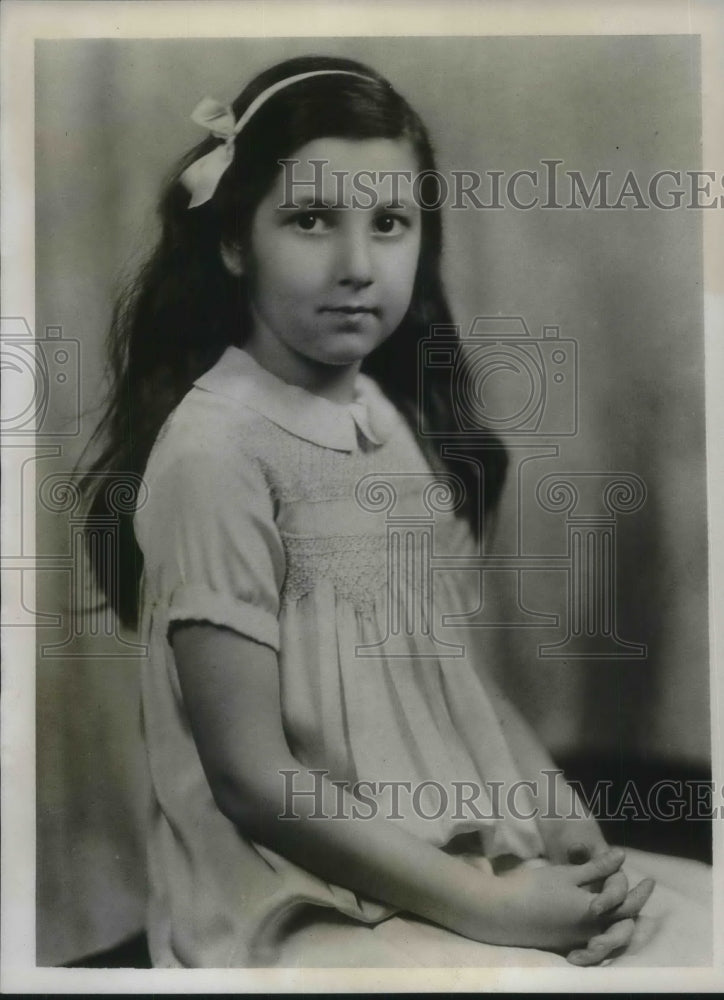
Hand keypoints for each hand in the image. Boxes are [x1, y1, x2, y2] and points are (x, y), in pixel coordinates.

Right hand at [488, 848, 652, 963]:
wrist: (504, 914)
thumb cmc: (536, 889)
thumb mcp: (567, 875)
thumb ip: (596, 868)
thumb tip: (621, 856)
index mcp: (596, 913)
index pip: (627, 903)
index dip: (640, 890)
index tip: (649, 880)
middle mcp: (593, 931)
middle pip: (623, 921)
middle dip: (636, 904)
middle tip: (644, 890)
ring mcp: (580, 940)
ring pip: (612, 934)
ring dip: (623, 921)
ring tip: (626, 908)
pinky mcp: (566, 944)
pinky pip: (595, 941)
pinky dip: (605, 933)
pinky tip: (602, 922)